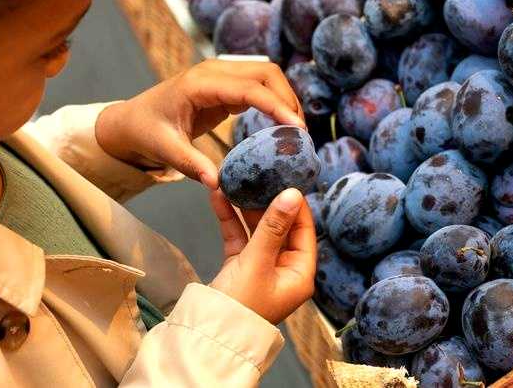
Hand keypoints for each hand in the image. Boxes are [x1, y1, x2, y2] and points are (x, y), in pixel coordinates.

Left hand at [94, 60, 304, 188]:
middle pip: (266, 72)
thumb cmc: (147, 132)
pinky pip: (258, 84)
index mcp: (199, 84)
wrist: (133, 120)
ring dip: (285, 96)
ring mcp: (220, 73)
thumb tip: (217, 184)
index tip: (297, 127)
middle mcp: (213, 71)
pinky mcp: (225, 83)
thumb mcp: (165, 150)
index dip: (276, 105)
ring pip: (266, 74)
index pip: (249, 88)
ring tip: (296, 129)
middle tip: (301, 133)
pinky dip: (275, 98)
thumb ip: (191, 165)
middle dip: (288, 98)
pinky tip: (282, 123)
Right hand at [207, 188, 316, 324]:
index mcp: (300, 273)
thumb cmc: (240, 306)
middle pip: (281, 228)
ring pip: (257, 230)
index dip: (295, 205)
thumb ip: (272, 226)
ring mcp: (262, 268)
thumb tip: (292, 194)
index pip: (305, 230)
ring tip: (236, 181)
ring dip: (244, 208)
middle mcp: (284, 270)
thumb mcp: (257, 261)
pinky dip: (230, 220)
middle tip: (258, 176)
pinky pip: (239, 238)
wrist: (208, 335)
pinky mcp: (240, 267)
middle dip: (266, 202)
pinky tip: (218, 198)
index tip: (285, 179)